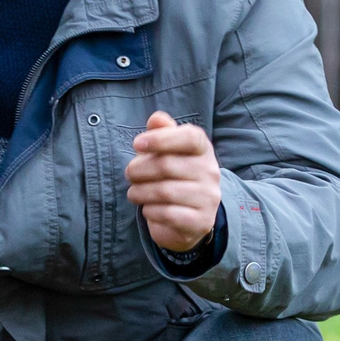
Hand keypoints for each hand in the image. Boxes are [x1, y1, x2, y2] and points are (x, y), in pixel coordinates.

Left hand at [125, 110, 221, 253]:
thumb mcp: (167, 152)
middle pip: (167, 165)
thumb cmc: (173, 177)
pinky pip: (168, 214)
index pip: (190, 137)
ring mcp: (208, 198)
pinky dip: (150, 211)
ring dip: (140, 192)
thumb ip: (162, 133)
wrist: (189, 218)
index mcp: (203, 150)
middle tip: (129, 174)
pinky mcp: (201, 221)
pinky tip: (147, 208)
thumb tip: (156, 119)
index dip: (160, 138)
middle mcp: (210, 172)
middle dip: (138, 169)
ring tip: (133, 193)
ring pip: (165, 191)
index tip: (136, 144)